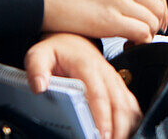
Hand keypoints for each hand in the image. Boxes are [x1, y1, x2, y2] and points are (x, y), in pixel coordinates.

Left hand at [24, 32, 140, 138]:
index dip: (102, 117)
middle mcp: (105, 72)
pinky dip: (131, 119)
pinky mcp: (117, 85)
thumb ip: (36, 69)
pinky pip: (130, 103)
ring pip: (128, 105)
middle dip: (118, 128)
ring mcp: (113, 79)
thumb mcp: (39, 54)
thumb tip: (39, 86)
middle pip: (119, 103)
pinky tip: (125, 131)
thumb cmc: (57, 49)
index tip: (101, 135)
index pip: (98, 95)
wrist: (71, 39)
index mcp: (87, 65)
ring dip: (126, 126)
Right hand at [36, 0, 167, 42]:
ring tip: (134, 41)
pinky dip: (141, 41)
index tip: (158, 19)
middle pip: (157, 5)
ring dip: (148, 34)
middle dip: (157, 23)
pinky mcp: (110, 19)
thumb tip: (131, 2)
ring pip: (151, 20)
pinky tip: (129, 45)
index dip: (161, 8)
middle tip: (148, 34)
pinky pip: (141, 32)